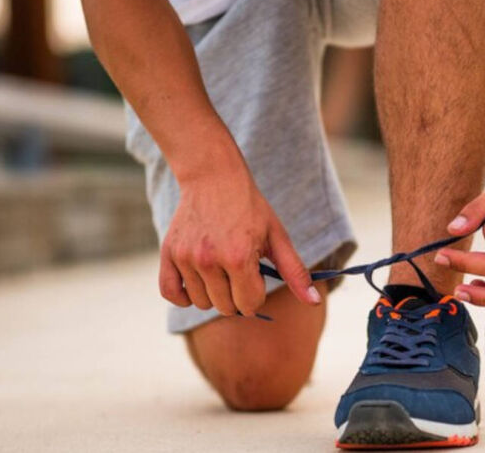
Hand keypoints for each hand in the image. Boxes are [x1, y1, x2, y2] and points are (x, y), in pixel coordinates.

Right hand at [158, 160, 319, 315]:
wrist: (214, 177)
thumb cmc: (251, 208)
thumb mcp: (278, 237)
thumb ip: (295, 272)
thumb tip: (315, 303)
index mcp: (239, 258)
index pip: (249, 305)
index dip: (257, 295)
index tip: (256, 275)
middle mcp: (209, 260)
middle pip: (226, 308)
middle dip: (237, 296)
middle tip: (239, 270)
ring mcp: (186, 257)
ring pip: (201, 303)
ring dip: (213, 294)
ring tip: (221, 268)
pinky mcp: (168, 253)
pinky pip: (171, 294)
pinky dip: (184, 296)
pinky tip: (198, 282)